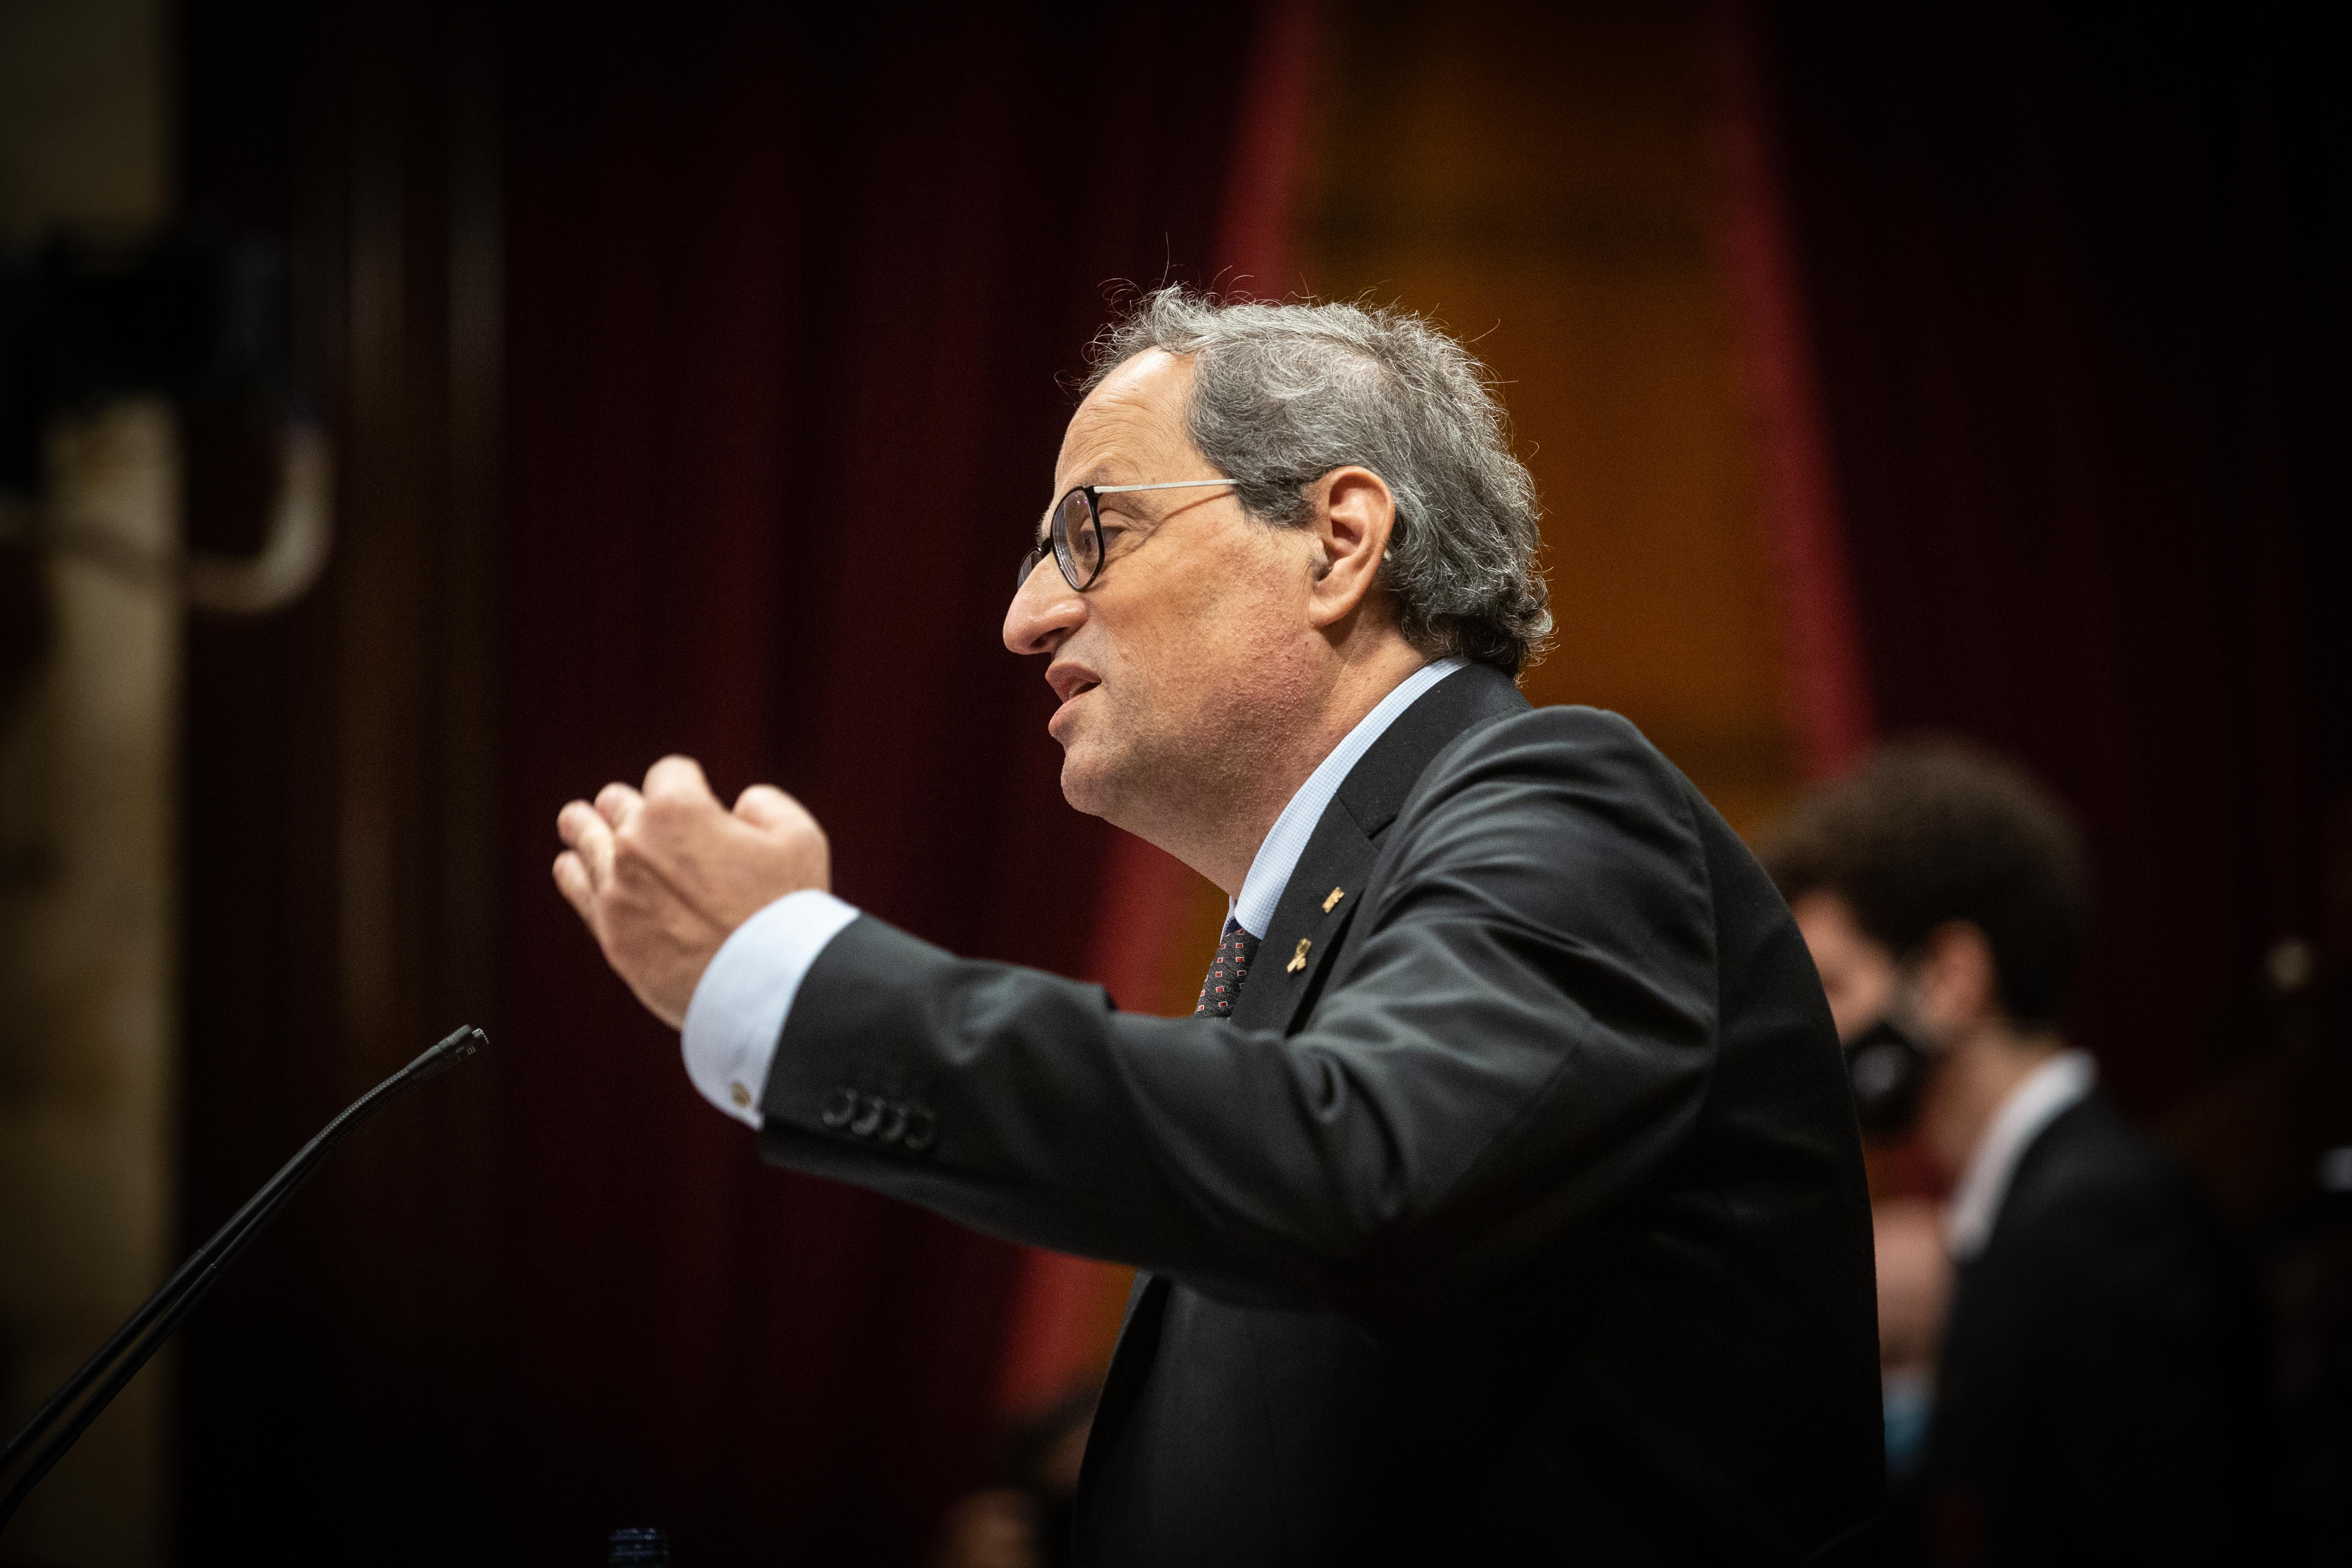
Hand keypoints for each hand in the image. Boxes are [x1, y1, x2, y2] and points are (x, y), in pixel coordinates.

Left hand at [552, 755, 829, 1028]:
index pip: (669, 774)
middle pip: (620, 805)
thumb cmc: (787, 909)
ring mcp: (616, 890)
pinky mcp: (611, 933)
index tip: (697, 797)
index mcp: (676, 808)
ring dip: (584, 826)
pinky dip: (574, 871)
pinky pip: (578, 889)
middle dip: (630, 804)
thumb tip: (737, 807)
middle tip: (626, 808)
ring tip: (575, 820)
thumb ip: (763, 804)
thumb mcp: (798, 837)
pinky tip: (570, 864)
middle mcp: (634, 842)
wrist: (765, 986)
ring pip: (587, 841)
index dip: (687, 782)